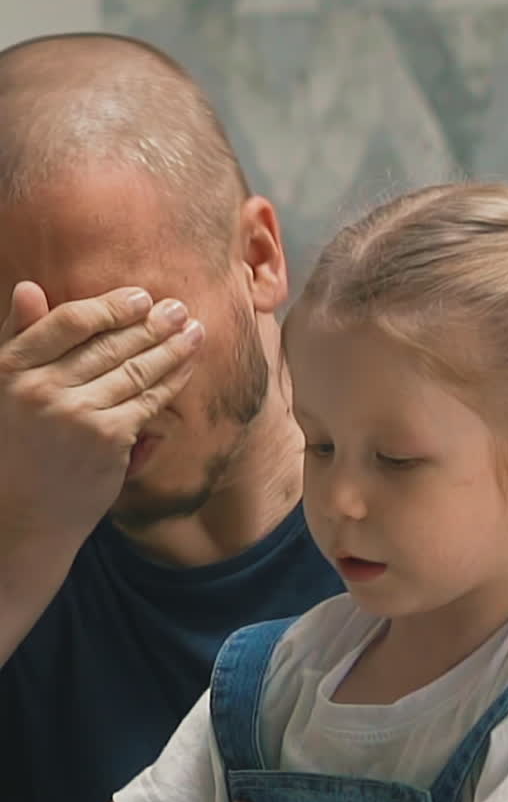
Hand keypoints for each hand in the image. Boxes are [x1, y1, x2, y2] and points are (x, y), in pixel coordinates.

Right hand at [0, 281, 203, 551]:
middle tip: (179, 308)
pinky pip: (148, 400)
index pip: (68, 322)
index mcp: (11, 368)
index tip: (140, 296)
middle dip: (151, 324)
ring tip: (194, 330)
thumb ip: (19, 338)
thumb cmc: (14, 446)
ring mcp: (76, 414)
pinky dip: (171, 380)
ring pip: (134, 369)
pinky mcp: (107, 439)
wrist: (23, 515)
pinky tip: (187, 366)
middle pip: (108, 344)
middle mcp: (42, 388)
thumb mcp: (2, 389)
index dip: (109, 306)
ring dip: (170, 347)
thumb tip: (29, 286)